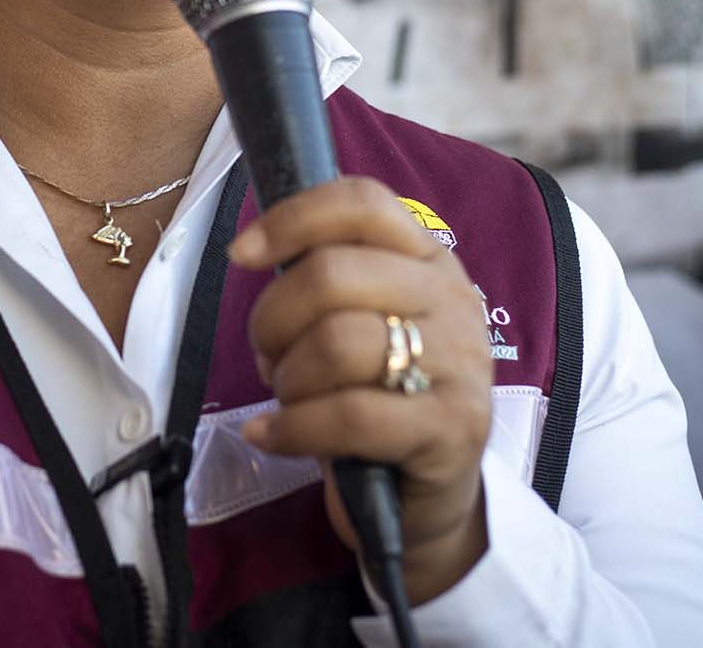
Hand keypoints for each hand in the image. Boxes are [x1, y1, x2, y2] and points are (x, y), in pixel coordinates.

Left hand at [228, 176, 492, 603]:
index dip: (292, 219)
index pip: (362, 203)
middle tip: (265, 355)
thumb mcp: (357, 326)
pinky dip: (292, 427)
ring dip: (287, 376)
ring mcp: (460, 364)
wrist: (425, 500)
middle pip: (335, 273)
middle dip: (273, 316)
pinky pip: (350, 415)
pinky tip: (270, 437)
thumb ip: (324, 284)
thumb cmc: (377, 399)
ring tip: (284, 398)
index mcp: (429, 259)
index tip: (241, 254)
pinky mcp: (453, 429)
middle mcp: (453, 299)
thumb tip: (252, 252)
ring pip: (338, 342)